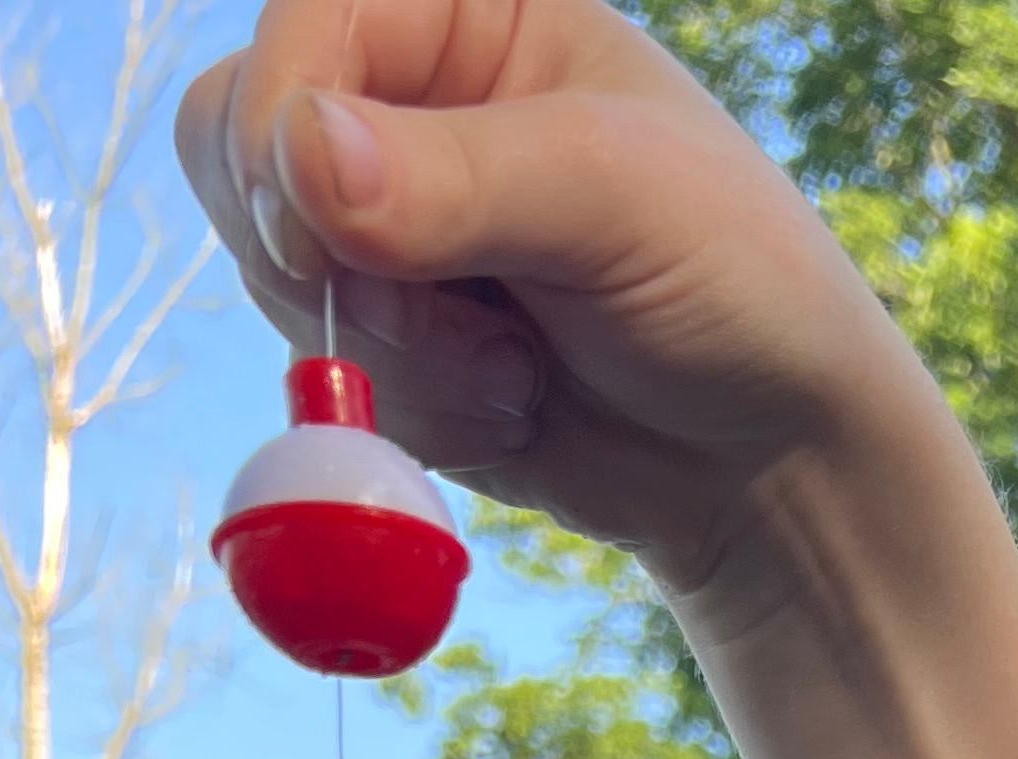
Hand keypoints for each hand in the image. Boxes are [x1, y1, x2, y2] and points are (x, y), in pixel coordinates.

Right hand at [175, 0, 906, 596]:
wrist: (773, 455)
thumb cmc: (733, 282)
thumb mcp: (614, 201)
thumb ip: (459, 177)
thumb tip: (304, 158)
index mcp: (461, 15)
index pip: (298, 28)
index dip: (284, 128)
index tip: (326, 232)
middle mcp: (408, 105)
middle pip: (244, 153)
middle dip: (337, 264)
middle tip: (463, 322)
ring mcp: (390, 229)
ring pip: (277, 279)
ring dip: (398, 357)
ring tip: (525, 369)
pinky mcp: (396, 343)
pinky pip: (329, 378)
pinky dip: (417, 414)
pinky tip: (520, 407)